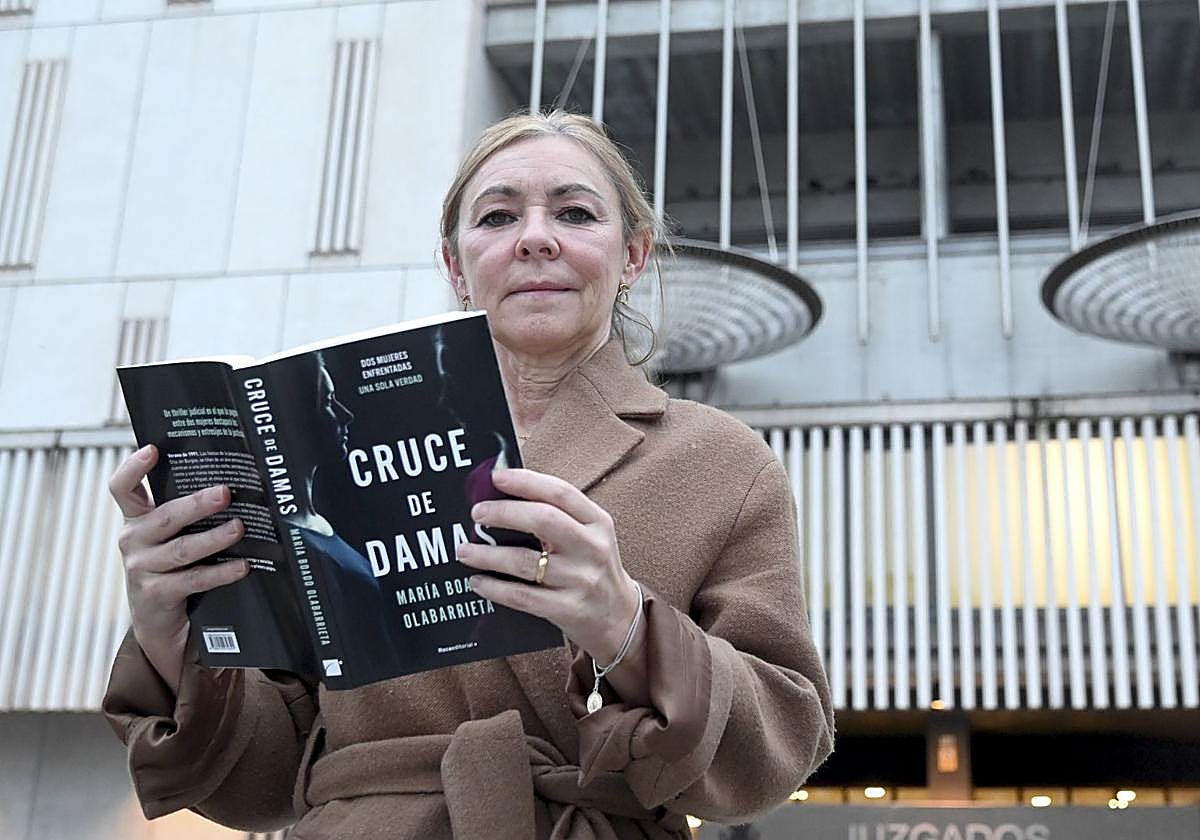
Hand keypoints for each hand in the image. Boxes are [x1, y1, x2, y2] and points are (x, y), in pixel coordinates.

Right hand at [108, 444, 248, 693]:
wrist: (158, 621)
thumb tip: (232, 487)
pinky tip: (243, 566)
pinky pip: (193, 580)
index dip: (132, 468)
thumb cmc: (172, 568)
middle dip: (196, 504)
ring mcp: (141, 569)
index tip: (153, 450)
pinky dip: (221, 572)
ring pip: (182, 550)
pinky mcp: (156, 595)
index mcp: (136, 520)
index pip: (122, 489)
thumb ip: (186, 514)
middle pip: (164, 517)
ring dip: (213, 538)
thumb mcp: (171, 537)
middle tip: (225, 493)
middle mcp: (133, 541)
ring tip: (239, 527)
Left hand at [455, 468, 642, 664]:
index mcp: (598, 522)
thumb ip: (558, 516)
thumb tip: (505, 497)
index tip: (496, 477)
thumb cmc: (593, 568)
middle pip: (543, 520)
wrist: (619, 618)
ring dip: (487, 554)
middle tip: (477, 513)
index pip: (560, 493)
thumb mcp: (590, 536)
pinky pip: (522, 596)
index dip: (526, 481)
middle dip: (503, 513)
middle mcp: (592, 548)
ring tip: (464, 550)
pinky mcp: (568, 610)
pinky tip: (478, 581)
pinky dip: (494, 587)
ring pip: (524, 561)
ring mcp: (581, 580)